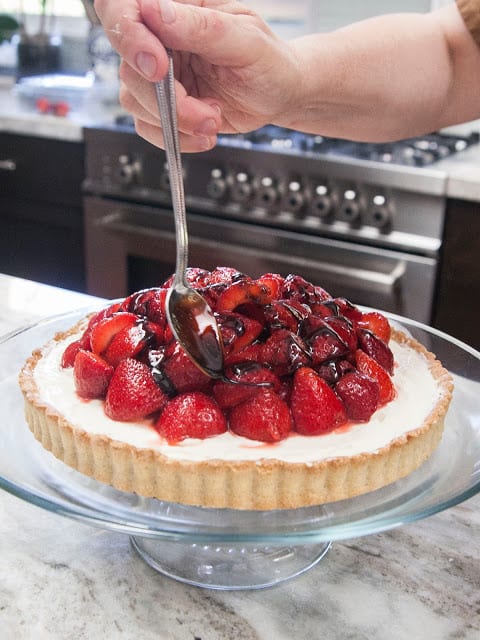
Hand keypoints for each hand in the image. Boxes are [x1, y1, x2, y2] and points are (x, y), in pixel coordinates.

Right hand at [94, 0, 300, 150]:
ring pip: (134, 100)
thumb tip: (155, 11)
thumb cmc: (268, 61)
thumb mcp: (244, 39)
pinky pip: (147, 126)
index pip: (124, 8)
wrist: (278, 97)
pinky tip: (204, 133)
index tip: (157, 67)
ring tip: (212, 120)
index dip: (128, 35)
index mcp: (177, 8)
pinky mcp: (163, 106)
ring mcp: (160, 75)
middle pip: (129, 66)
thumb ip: (200, 26)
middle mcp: (161, 39)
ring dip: (175, 121)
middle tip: (204, 111)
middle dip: (166, 99)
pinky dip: (176, 137)